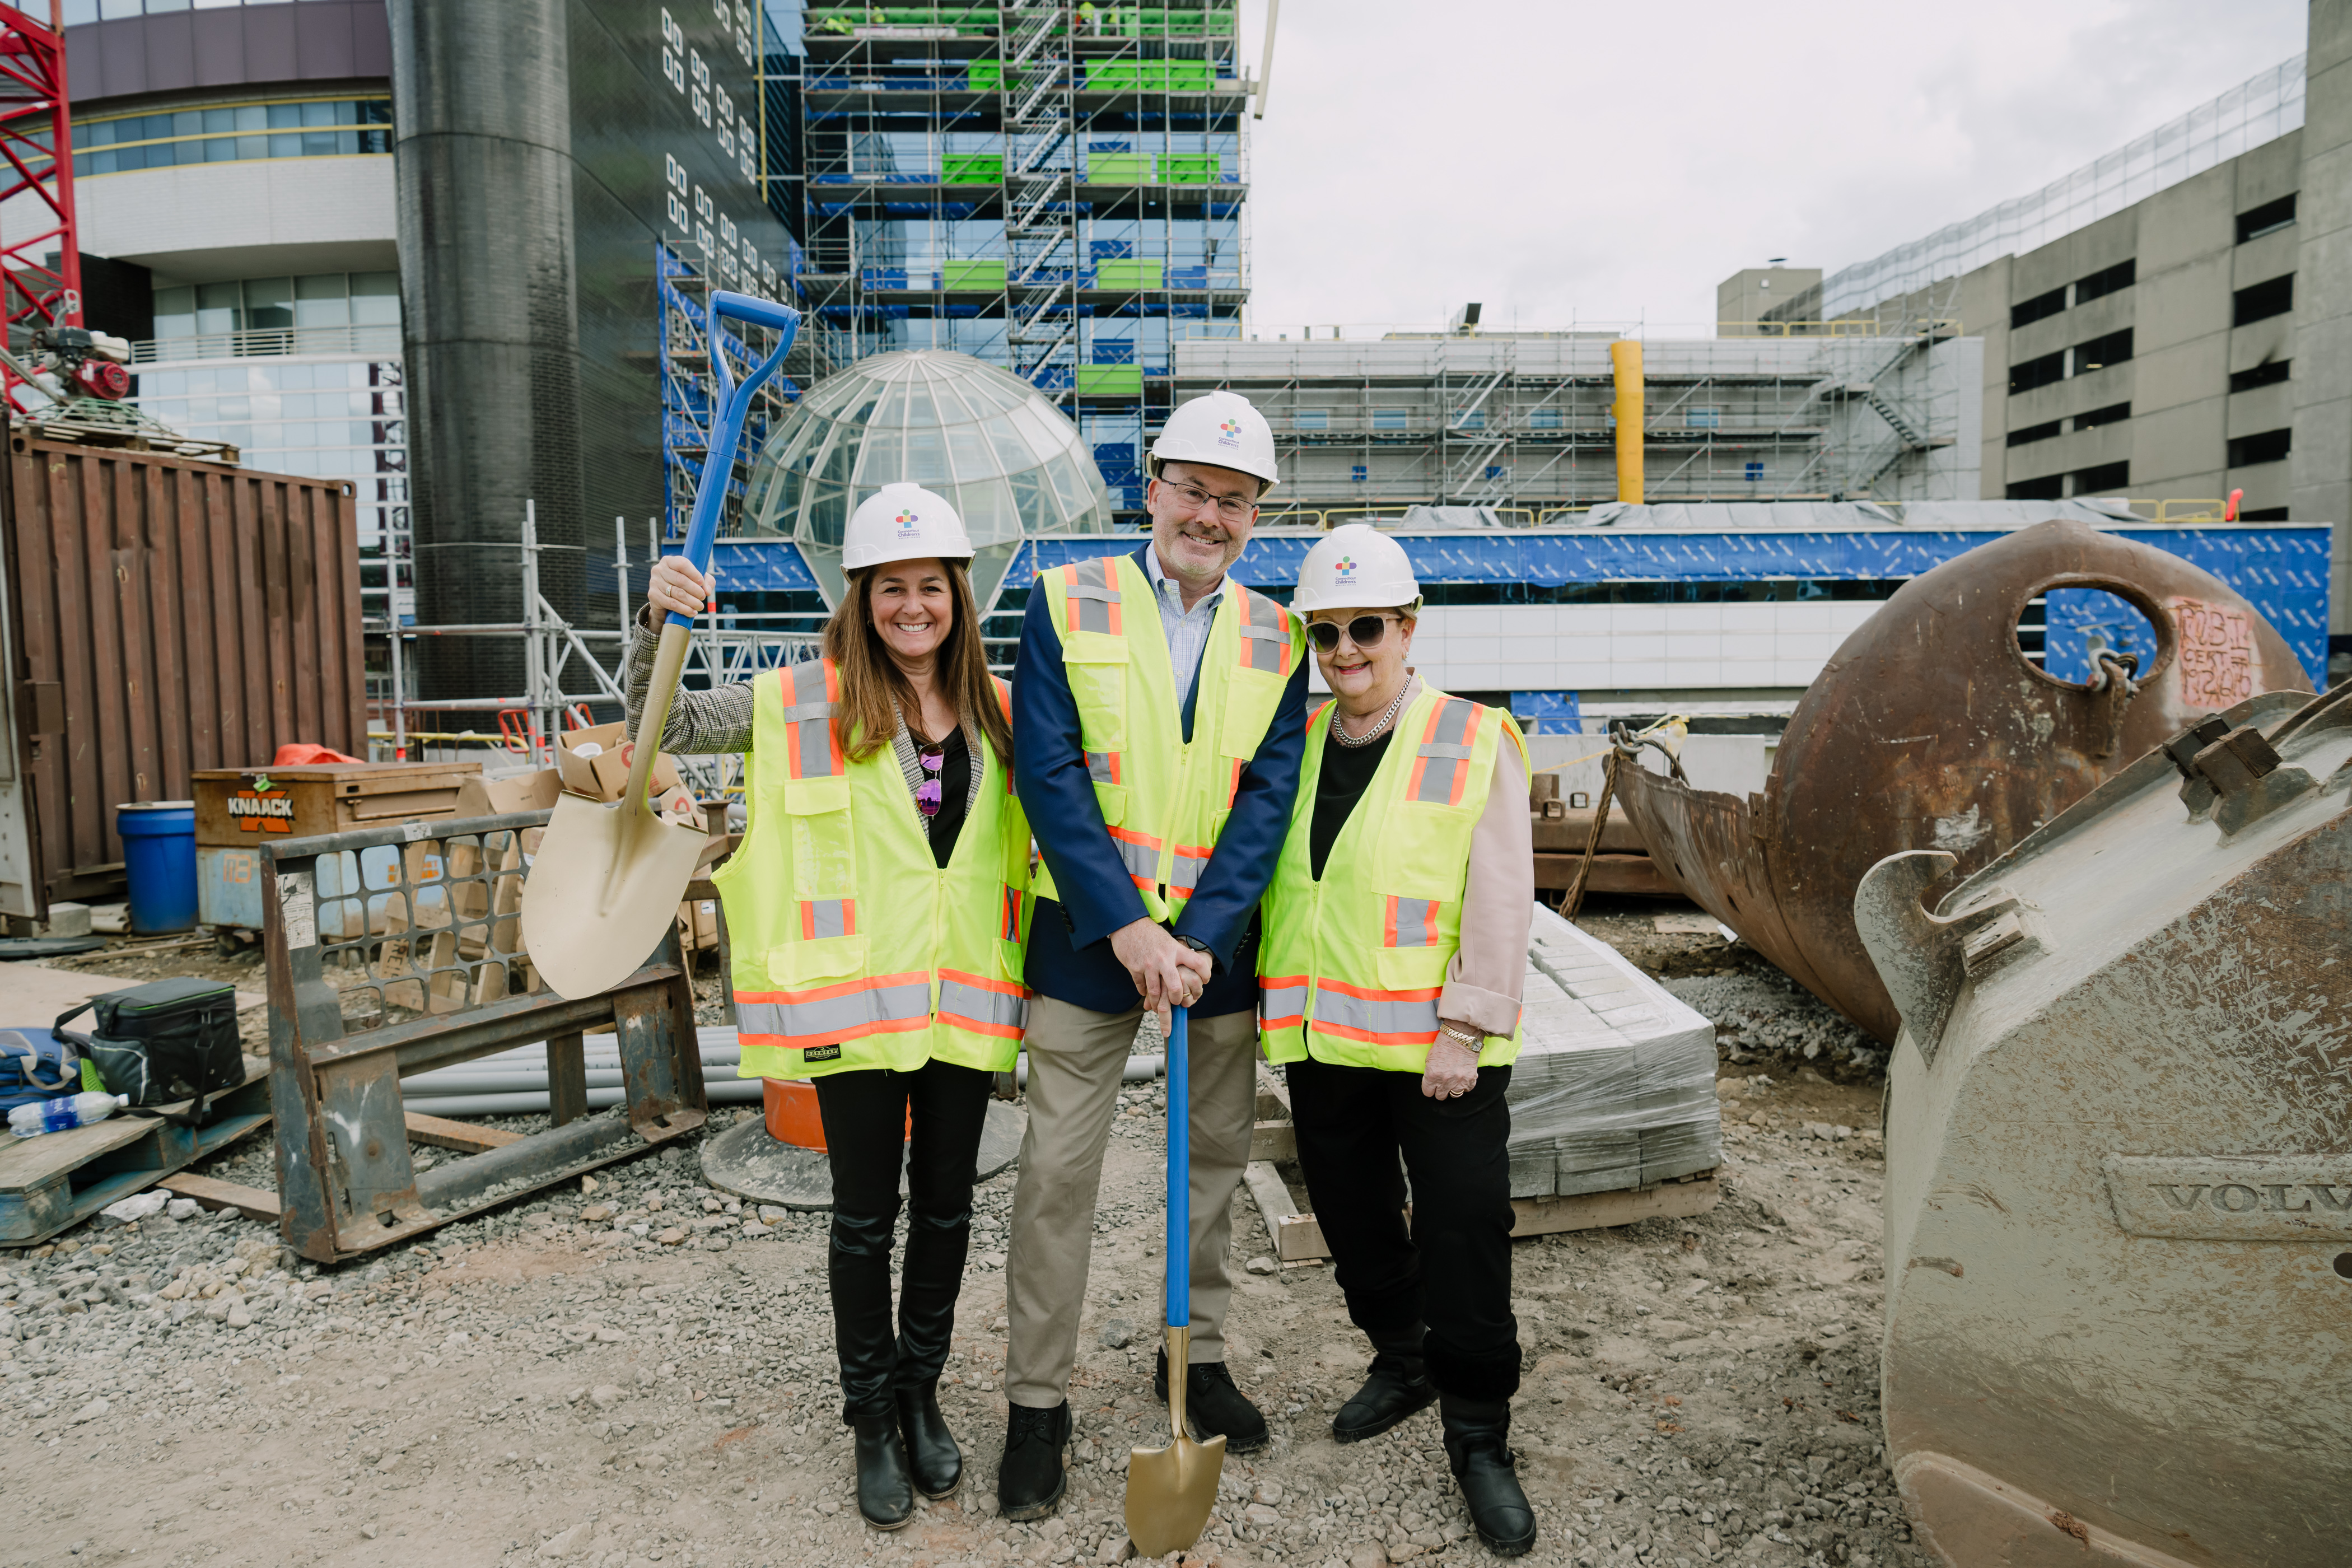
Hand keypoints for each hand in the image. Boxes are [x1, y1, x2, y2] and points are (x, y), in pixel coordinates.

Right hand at [646, 556, 711, 621]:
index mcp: (669, 561)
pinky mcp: (653, 595)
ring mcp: (654, 582)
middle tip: (703, 597)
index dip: (694, 574)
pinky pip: (672, 603)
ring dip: (692, 601)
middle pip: (681, 580)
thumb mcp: (696, 580)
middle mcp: (659, 569)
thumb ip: (706, 581)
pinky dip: (684, 609)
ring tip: (699, 606)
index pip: (682, 564)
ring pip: (678, 593)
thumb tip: (707, 590)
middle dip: (695, 590)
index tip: (702, 583)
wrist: (664, 602)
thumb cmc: (681, 586)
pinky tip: (692, 612)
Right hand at [1109, 918, 1213, 1032]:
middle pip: (1175, 987)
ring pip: (1155, 992)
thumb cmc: (1149, 932)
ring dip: (1158, 1003)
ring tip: (1159, 1007)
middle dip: (1177, 998)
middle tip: (1178, 1002)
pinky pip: (1141, 986)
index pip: (1196, 963)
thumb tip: (1186, 964)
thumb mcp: (1167, 940)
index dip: (1205, 973)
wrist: (1128, 924)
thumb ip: (1176, 953)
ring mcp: (1148, 965)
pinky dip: (1144, 992)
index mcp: (1175, 949)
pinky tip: (1146, 994)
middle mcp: (1163, 959)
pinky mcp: (1135, 968)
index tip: (1206, 980)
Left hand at [1421, 1028, 1481, 1099]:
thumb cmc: (1444, 1044)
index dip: (1429, 1089)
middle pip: (1440, 1096)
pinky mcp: (1470, 1079)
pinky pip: (1466, 1090)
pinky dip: (1464, 1086)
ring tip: (1453, 1081)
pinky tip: (1462, 1078)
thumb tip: (1432, 1083)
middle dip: (1440, 1090)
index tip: (1432, 1087)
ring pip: (1454, 1095)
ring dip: (1452, 1089)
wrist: (1461, 1036)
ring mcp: (1459, 1081)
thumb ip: (1430, 1073)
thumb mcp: (1429, 1059)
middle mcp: (1445, 1080)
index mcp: (1432, 1075)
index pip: (1428, 1092)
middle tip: (1442, 1083)